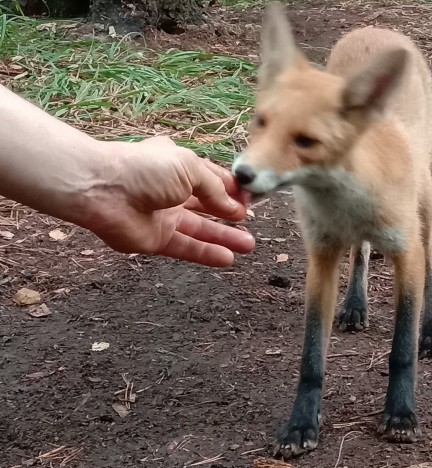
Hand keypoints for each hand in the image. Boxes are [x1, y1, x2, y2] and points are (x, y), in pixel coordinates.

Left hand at [85, 137, 254, 266]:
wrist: (102, 191)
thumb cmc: (145, 170)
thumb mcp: (190, 168)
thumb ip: (215, 189)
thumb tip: (234, 208)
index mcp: (179, 166)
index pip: (213, 179)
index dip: (232, 190)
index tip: (252, 201)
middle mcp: (173, 191)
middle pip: (208, 206)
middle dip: (231, 215)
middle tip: (251, 224)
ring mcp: (165, 217)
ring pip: (201, 229)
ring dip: (224, 237)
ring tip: (249, 245)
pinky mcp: (156, 240)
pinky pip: (187, 248)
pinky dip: (207, 253)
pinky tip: (227, 259)